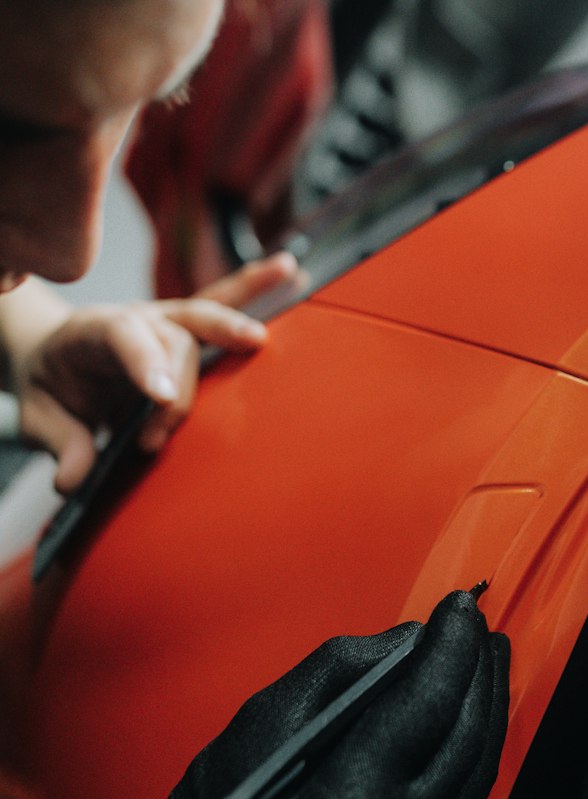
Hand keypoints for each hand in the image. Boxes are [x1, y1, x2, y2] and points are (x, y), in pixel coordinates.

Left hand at [15, 253, 297, 492]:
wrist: (56, 360)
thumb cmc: (54, 386)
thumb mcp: (41, 416)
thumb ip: (60, 444)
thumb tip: (74, 480)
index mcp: (92, 332)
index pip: (123, 337)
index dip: (145, 364)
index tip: (161, 400)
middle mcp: (134, 318)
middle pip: (172, 336)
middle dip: (181, 383)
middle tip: (167, 425)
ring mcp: (164, 319)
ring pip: (203, 314)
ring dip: (231, 326)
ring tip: (257, 338)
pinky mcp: (186, 328)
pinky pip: (223, 301)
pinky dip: (254, 286)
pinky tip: (287, 270)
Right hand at [64, 591, 510, 798]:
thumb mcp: (264, 718)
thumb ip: (344, 669)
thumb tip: (414, 639)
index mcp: (349, 797)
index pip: (427, 703)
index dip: (451, 646)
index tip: (461, 603)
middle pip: (466, 735)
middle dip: (479, 669)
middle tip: (478, 622)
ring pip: (478, 770)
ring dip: (488, 706)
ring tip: (487, 656)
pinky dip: (473, 748)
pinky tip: (471, 713)